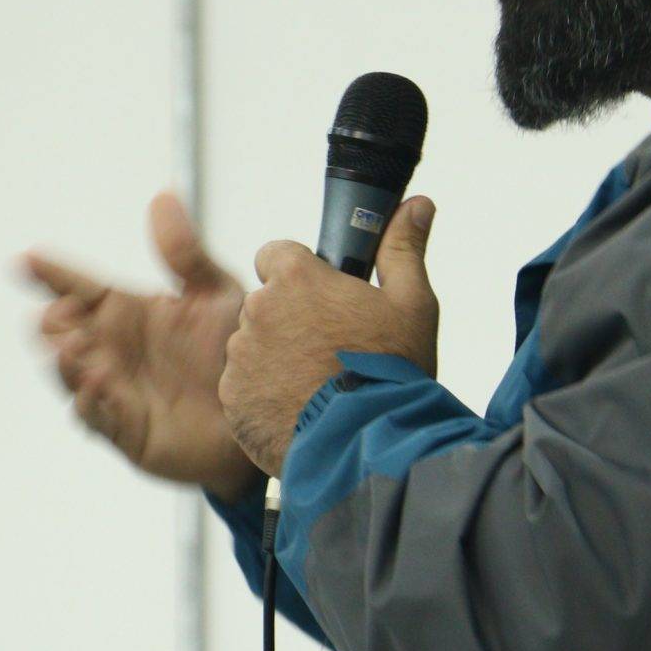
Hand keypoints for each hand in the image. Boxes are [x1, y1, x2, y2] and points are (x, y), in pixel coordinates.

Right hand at [18, 192, 261, 500]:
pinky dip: (89, 400)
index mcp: (126, 311)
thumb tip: (163, 194)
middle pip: (61, 330)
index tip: (26, 259)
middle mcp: (111, 348)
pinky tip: (98, 382)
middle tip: (62, 314)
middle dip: (52, 321)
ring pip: (68, 373)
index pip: (78, 286)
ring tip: (73, 346)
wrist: (266, 408)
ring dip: (64, 360)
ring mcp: (113, 388)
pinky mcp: (124, 428)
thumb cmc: (237, 350)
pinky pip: (94, 415)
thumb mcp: (216, 292)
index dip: (51, 273)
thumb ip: (185, 252)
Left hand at [220, 197, 438, 477]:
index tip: (320, 298)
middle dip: (290, 320)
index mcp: (296, 278)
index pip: (276, 255)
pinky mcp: (232, 397)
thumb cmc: (391, 373)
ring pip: (252, 345)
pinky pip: (243, 386)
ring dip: (276, 358)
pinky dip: (265, 396)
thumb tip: (418, 205)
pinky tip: (299, 410)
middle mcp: (258, 309)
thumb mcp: (412, 304)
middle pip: (266, 303)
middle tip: (330, 350)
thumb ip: (404, 249)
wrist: (366, 445)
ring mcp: (241, 355)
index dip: (299, 275)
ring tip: (318, 387)